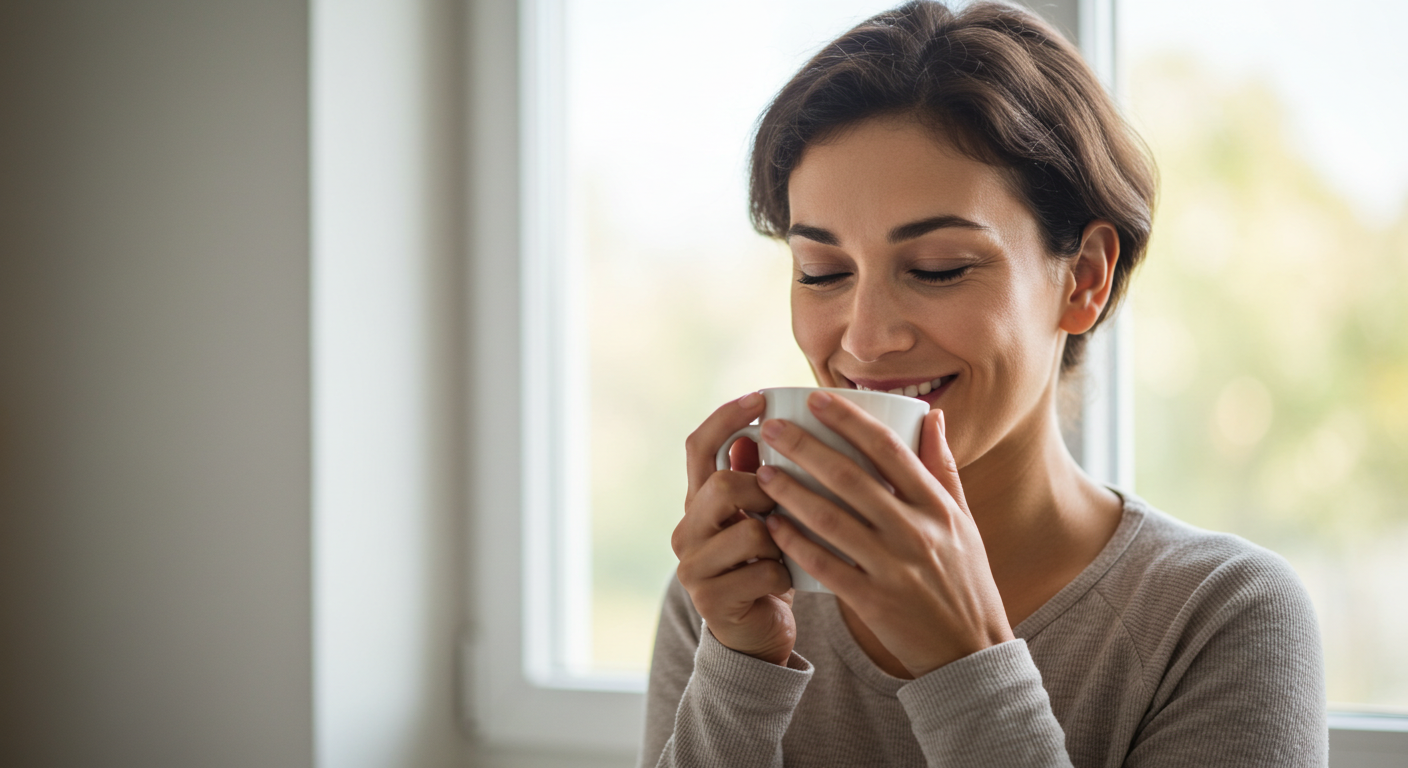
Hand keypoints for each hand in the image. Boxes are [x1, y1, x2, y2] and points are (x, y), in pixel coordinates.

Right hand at [673, 392, 796, 665]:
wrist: (756, 634)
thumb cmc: (765, 565)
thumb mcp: (762, 516)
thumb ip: (759, 475)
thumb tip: (772, 419)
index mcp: (697, 502)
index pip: (698, 446)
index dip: (726, 417)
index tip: (760, 397)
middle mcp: (686, 530)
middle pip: (722, 484)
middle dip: (766, 487)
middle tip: (789, 499)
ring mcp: (694, 567)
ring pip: (748, 530)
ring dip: (782, 538)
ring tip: (791, 549)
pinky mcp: (712, 600)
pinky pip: (761, 572)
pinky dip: (785, 574)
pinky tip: (788, 582)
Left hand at [758, 391, 1012, 676]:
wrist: (972, 651)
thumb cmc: (964, 579)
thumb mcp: (964, 522)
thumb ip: (943, 468)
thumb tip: (933, 415)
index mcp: (938, 507)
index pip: (889, 449)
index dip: (850, 419)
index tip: (816, 397)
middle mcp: (917, 532)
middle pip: (852, 478)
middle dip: (807, 447)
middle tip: (773, 426)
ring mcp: (894, 568)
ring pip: (832, 520)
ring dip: (791, 492)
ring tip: (761, 472)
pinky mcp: (873, 601)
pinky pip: (825, 566)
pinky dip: (796, 544)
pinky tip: (772, 525)